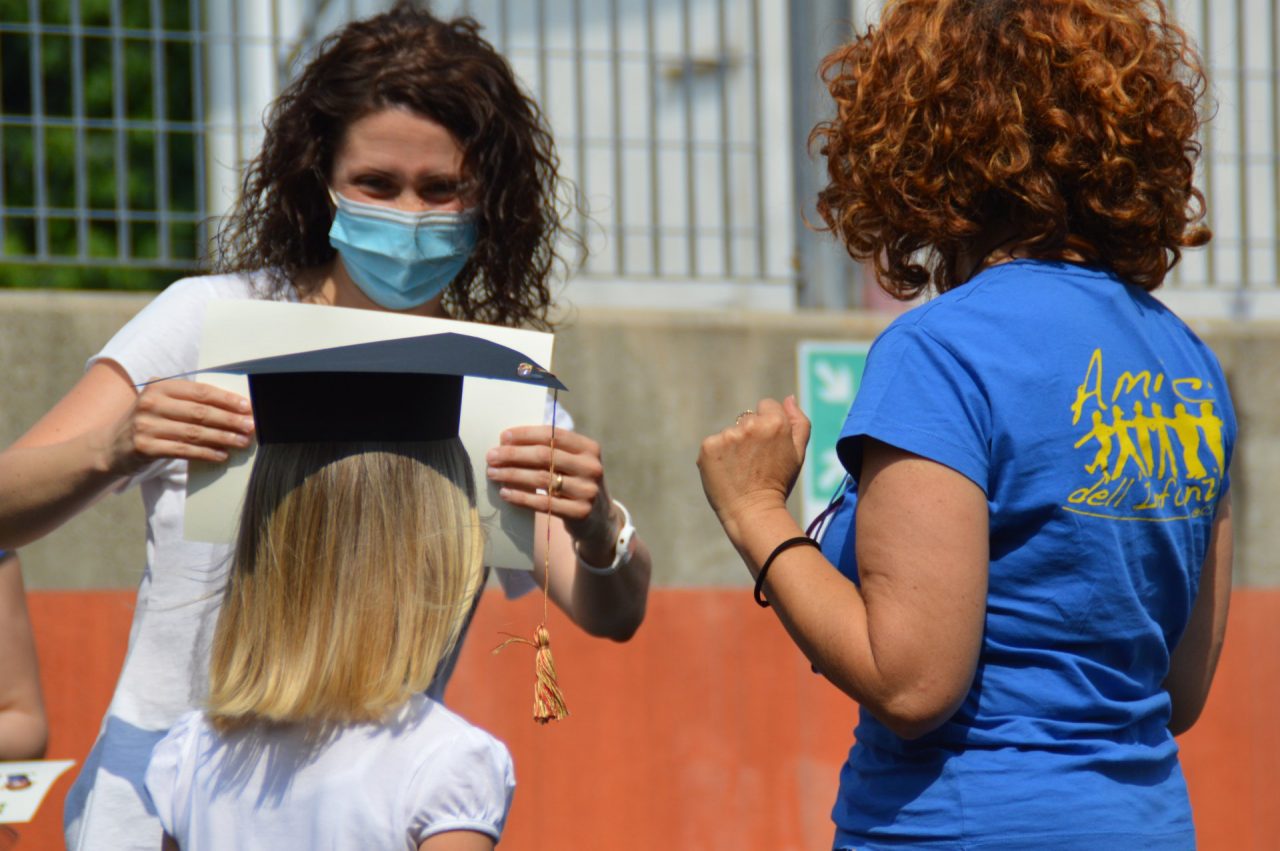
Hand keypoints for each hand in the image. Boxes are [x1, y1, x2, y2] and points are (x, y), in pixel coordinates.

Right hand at [103, 379, 254, 475]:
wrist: (109, 446)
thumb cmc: (147, 423)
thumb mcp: (161, 404)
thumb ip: (188, 401)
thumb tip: (232, 408)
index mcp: (159, 387)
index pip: (200, 392)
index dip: (226, 399)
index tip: (247, 407)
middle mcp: (151, 403)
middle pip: (200, 412)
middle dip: (230, 420)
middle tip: (251, 426)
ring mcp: (146, 425)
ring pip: (194, 433)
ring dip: (223, 438)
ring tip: (242, 441)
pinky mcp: (145, 447)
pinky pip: (183, 450)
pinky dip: (205, 453)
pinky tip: (221, 455)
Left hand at [485, 426, 617, 557]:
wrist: (599, 518)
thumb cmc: (575, 483)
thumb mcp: (573, 462)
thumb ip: (550, 450)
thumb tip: (507, 442)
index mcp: (589, 448)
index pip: (553, 435)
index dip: (525, 434)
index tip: (503, 437)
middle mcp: (591, 467)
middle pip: (544, 455)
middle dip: (513, 454)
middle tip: (491, 456)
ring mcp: (587, 491)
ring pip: (541, 478)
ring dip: (511, 474)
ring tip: (493, 473)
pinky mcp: (580, 512)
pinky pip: (542, 502)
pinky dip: (520, 497)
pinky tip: (505, 493)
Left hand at [697, 396, 810, 535]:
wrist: (753, 512)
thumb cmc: (778, 483)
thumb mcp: (798, 453)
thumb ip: (798, 422)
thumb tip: (789, 398)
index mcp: (775, 422)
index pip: (766, 405)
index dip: (768, 426)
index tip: (768, 447)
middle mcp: (750, 425)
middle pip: (747, 418)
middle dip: (751, 435)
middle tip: (755, 462)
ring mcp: (727, 435)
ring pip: (730, 432)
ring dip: (733, 446)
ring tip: (741, 469)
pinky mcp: (708, 446)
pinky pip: (714, 443)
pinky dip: (718, 456)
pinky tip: (727, 472)